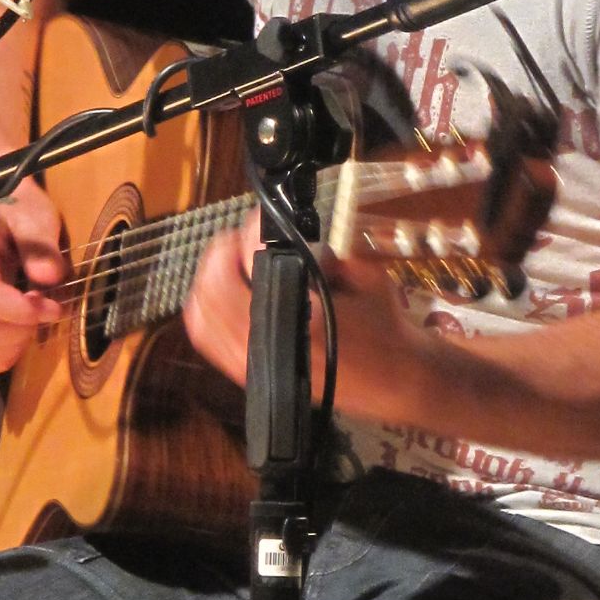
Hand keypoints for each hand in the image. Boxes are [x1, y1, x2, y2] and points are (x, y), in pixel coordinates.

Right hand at [0, 181, 65, 376]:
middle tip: (46, 312)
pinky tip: (17, 338)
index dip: (23, 311)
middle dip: (21, 332)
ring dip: (10, 349)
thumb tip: (50, 278)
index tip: (55, 307)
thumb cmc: (13, 210)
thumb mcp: (34, 215)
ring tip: (31, 325)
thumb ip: (41, 246)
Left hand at [184, 214, 421, 417]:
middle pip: (215, 288)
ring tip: (230, 262)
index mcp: (299, 316)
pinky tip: (224, 294)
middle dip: (224, 253)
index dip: (252, 233)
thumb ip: (320, 254)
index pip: (254, 263)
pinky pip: (208, 339)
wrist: (396, 380)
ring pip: (203, 315)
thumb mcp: (362, 273)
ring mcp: (251, 364)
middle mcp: (267, 344)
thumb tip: (285, 235)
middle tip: (241, 238)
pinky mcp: (248, 375)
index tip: (262, 220)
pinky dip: (207, 311)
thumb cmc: (384, 325)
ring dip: (211, 280)